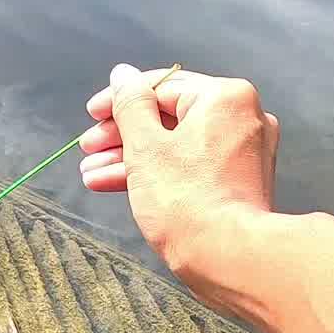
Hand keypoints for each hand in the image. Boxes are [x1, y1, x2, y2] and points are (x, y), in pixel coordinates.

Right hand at [78, 64, 278, 298]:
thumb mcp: (144, 145)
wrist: (227, 257)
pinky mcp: (238, 181)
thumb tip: (122, 75)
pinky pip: (192, 166)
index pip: (161, 86)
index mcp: (224, 97)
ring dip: (132, 158)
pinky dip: (159, 173)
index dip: (119, 101)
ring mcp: (243, 151)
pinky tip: (117, 183)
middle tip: (90, 148)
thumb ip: (129, 104)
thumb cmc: (187, 201)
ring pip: (177, 144)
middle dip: (123, 136)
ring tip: (93, 173)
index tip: (92, 115)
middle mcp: (241, 117)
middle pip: (168, 116)